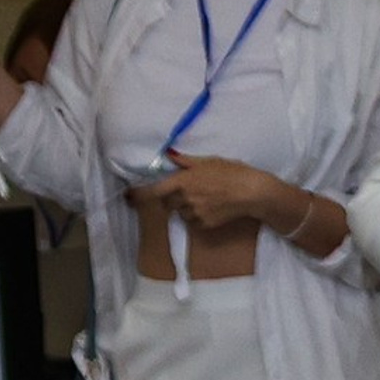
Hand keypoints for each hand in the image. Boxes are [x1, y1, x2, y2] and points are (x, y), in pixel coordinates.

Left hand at [130, 152, 292, 236]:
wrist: (251, 192)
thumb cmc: (230, 172)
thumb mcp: (206, 161)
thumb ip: (185, 161)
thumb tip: (169, 155)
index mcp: (182, 181)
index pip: (154, 191)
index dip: (139, 195)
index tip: (128, 196)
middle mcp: (185, 199)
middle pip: (168, 203)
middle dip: (172, 198)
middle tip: (186, 192)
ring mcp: (195, 214)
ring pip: (182, 213)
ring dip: (186, 208)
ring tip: (204, 199)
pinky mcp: (206, 225)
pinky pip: (195, 222)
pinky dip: (198, 216)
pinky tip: (212, 208)